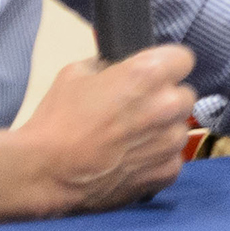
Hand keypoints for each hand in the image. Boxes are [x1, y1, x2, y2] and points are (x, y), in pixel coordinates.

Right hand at [9, 43, 198, 216]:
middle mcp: (167, 105)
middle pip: (184, 95)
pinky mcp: (168, 171)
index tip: (155, 75)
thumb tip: (118, 69)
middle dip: (164, 100)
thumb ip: (109, 66)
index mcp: (148, 74)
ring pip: (180, 128)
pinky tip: (132, 161)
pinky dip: (157, 159)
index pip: (184, 58)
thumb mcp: (76, 73)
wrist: (45, 172)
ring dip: (162, 131)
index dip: (167, 65)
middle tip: (137, 110)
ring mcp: (171, 141)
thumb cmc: (57, 120)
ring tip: (130, 140)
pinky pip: (173, 158)